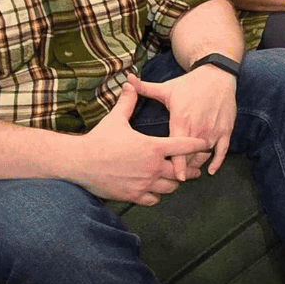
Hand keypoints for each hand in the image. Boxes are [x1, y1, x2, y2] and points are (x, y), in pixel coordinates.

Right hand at [73, 83, 212, 205]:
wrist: (79, 163)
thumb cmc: (99, 140)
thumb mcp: (116, 119)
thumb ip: (127, 103)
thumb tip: (130, 84)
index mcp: (153, 147)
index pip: (185, 146)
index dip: (198, 144)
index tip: (206, 144)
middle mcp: (153, 167)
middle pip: (183, 171)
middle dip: (191, 169)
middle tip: (197, 167)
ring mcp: (144, 184)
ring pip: (171, 187)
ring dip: (175, 183)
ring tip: (177, 179)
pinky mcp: (134, 196)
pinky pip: (154, 199)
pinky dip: (157, 195)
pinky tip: (156, 190)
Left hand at [132, 67, 236, 174]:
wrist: (217, 75)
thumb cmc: (190, 83)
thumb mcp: (166, 88)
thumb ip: (145, 88)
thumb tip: (127, 78)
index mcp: (181, 120)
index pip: (178, 148)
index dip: (178, 165)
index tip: (175, 177)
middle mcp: (198, 127)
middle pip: (191, 155)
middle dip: (184, 167)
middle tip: (174, 176)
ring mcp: (213, 130)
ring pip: (205, 155)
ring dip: (197, 164)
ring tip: (188, 171)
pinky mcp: (225, 130)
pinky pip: (222, 151)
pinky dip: (217, 162)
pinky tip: (210, 170)